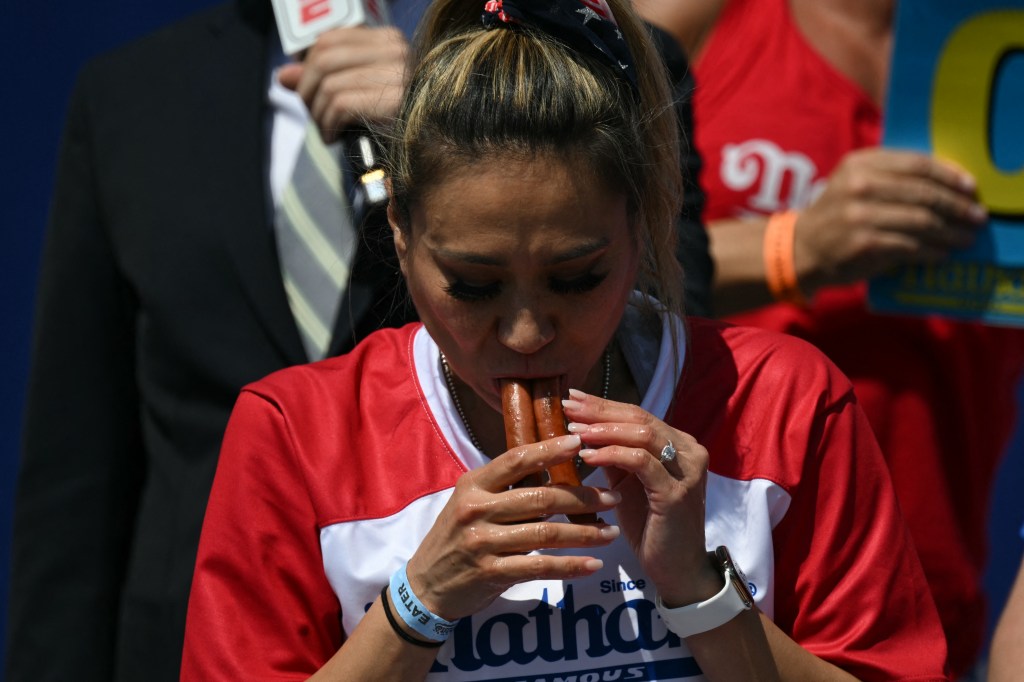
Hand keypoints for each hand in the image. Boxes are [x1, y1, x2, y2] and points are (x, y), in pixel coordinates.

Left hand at [278, 25, 408, 141]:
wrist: (429, 147)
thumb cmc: (392, 120)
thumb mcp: (355, 91)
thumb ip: (320, 78)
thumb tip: (283, 76)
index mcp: (387, 41)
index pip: (329, 39)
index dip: (307, 65)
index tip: (307, 90)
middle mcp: (394, 51)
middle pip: (323, 59)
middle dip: (308, 91)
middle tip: (314, 114)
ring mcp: (397, 74)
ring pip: (328, 84)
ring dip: (318, 114)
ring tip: (327, 130)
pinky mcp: (394, 100)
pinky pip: (339, 105)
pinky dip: (328, 125)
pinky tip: (334, 137)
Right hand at [406, 434, 620, 619]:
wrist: (426, 586)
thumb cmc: (458, 538)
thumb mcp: (473, 504)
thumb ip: (507, 489)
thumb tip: (555, 472)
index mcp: (474, 484)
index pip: (517, 459)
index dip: (550, 449)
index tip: (581, 442)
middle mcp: (476, 508)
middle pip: (541, 497)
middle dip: (583, 497)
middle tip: (612, 497)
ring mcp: (482, 541)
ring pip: (546, 533)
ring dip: (585, 533)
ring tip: (611, 532)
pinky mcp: (490, 572)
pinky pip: (540, 567)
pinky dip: (571, 566)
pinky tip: (593, 565)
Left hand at [562, 389, 721, 607]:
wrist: (677, 569)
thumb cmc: (651, 526)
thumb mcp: (628, 484)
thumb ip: (615, 456)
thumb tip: (582, 428)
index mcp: (679, 445)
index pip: (639, 415)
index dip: (604, 405)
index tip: (572, 399)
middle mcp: (689, 451)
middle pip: (640, 418)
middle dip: (600, 411)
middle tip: (568, 407)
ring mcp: (686, 470)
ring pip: (642, 434)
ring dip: (603, 430)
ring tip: (573, 430)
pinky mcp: (676, 492)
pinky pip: (640, 462)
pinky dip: (611, 454)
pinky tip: (587, 455)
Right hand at [793, 148, 986, 293]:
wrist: (801, 249)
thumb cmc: (836, 215)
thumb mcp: (854, 182)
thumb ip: (890, 175)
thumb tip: (946, 183)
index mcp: (860, 164)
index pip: (917, 164)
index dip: (949, 175)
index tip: (970, 187)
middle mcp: (860, 186)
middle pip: (924, 193)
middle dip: (956, 206)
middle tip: (976, 216)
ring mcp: (861, 215)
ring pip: (922, 221)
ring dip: (949, 232)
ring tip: (964, 238)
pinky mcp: (864, 244)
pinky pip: (910, 246)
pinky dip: (931, 252)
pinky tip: (941, 254)